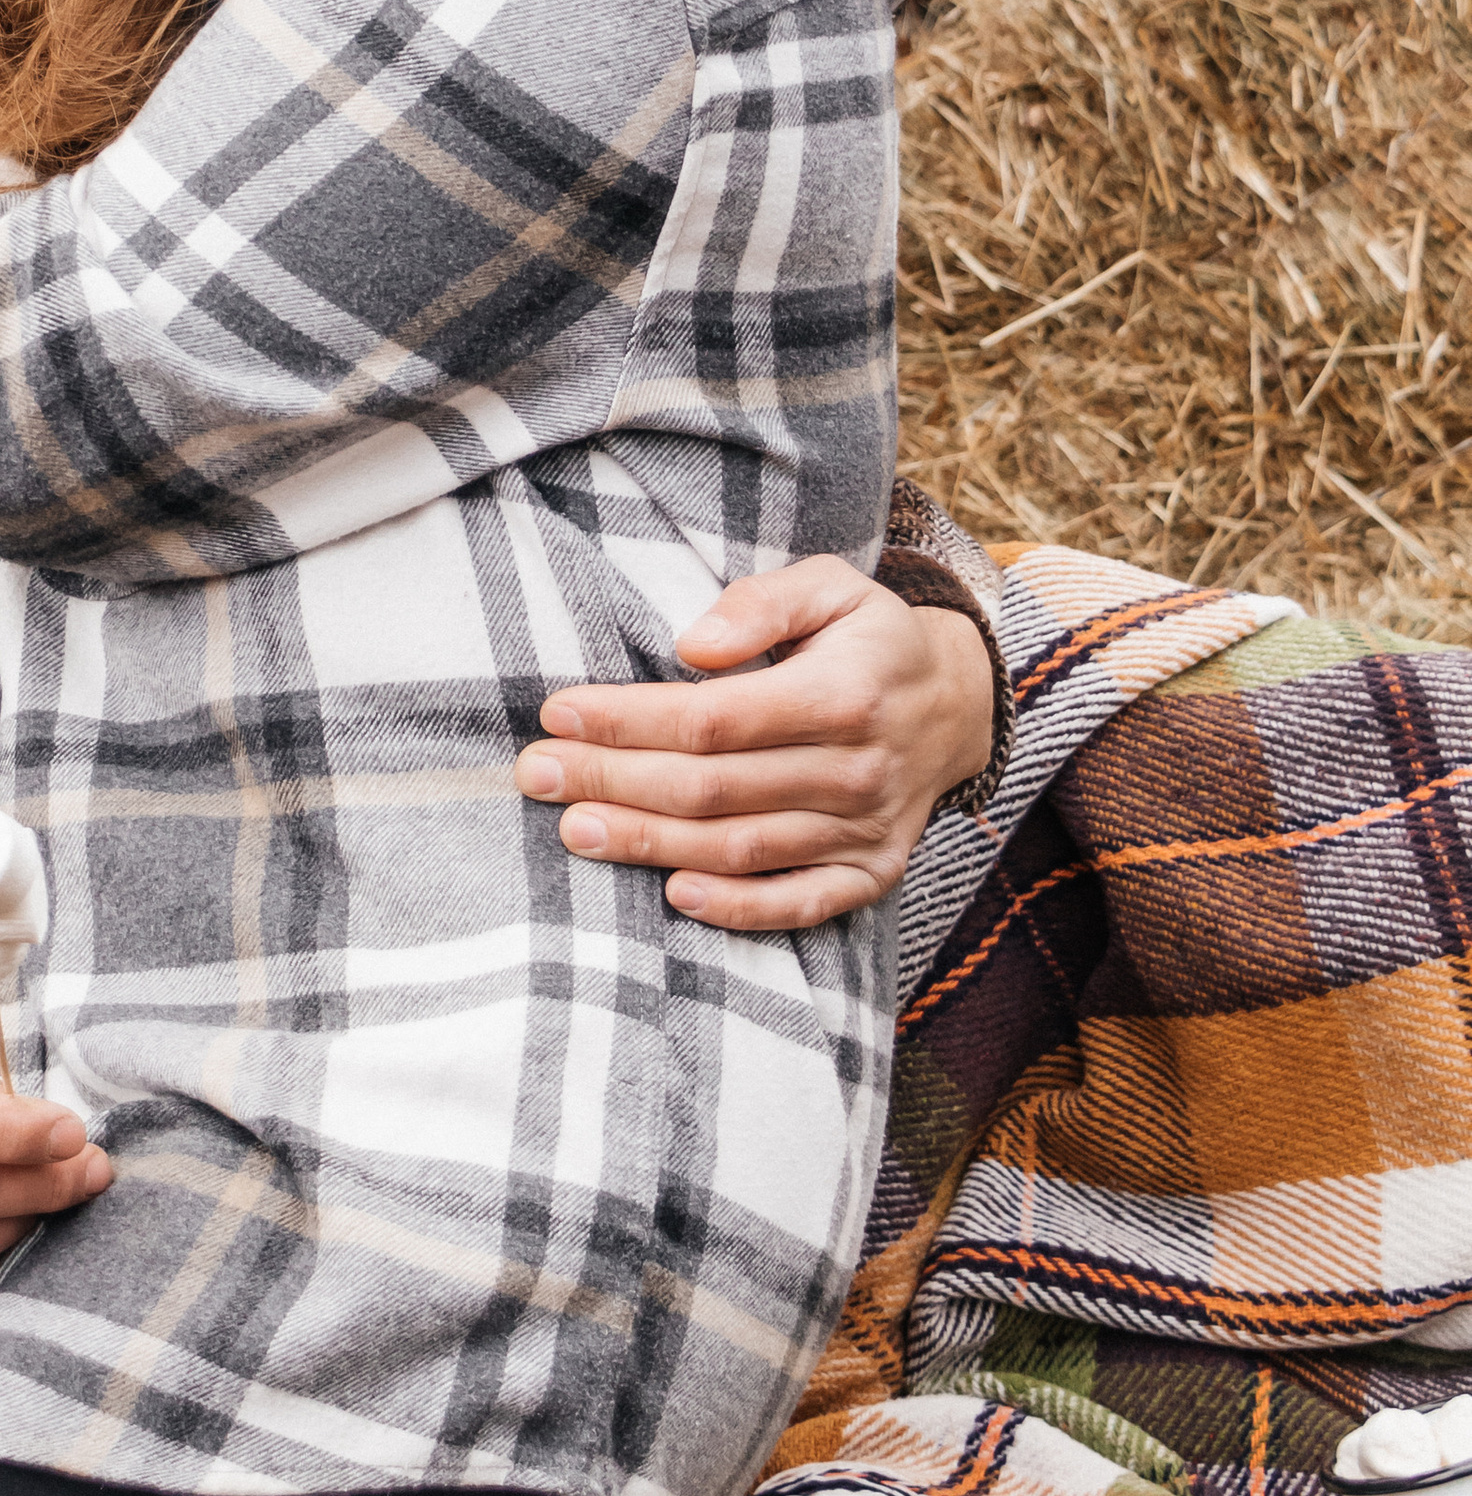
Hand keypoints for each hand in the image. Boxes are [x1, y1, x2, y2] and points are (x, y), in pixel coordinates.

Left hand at [515, 563, 997, 933]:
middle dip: (614, 781)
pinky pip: (800, 904)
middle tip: (536, 775)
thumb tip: (693, 644)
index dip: (629, 721)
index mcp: (842, 693)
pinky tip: (676, 896)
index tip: (558, 715)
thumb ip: (763, 602)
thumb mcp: (833, 586)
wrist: (959, 704)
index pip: (714, 718)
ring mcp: (865, 830)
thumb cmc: (870, 639)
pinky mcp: (871, 873)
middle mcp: (856, 769)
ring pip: (740, 847)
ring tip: (575, 830)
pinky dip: (739, 909)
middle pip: (712, 787)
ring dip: (651, 844)